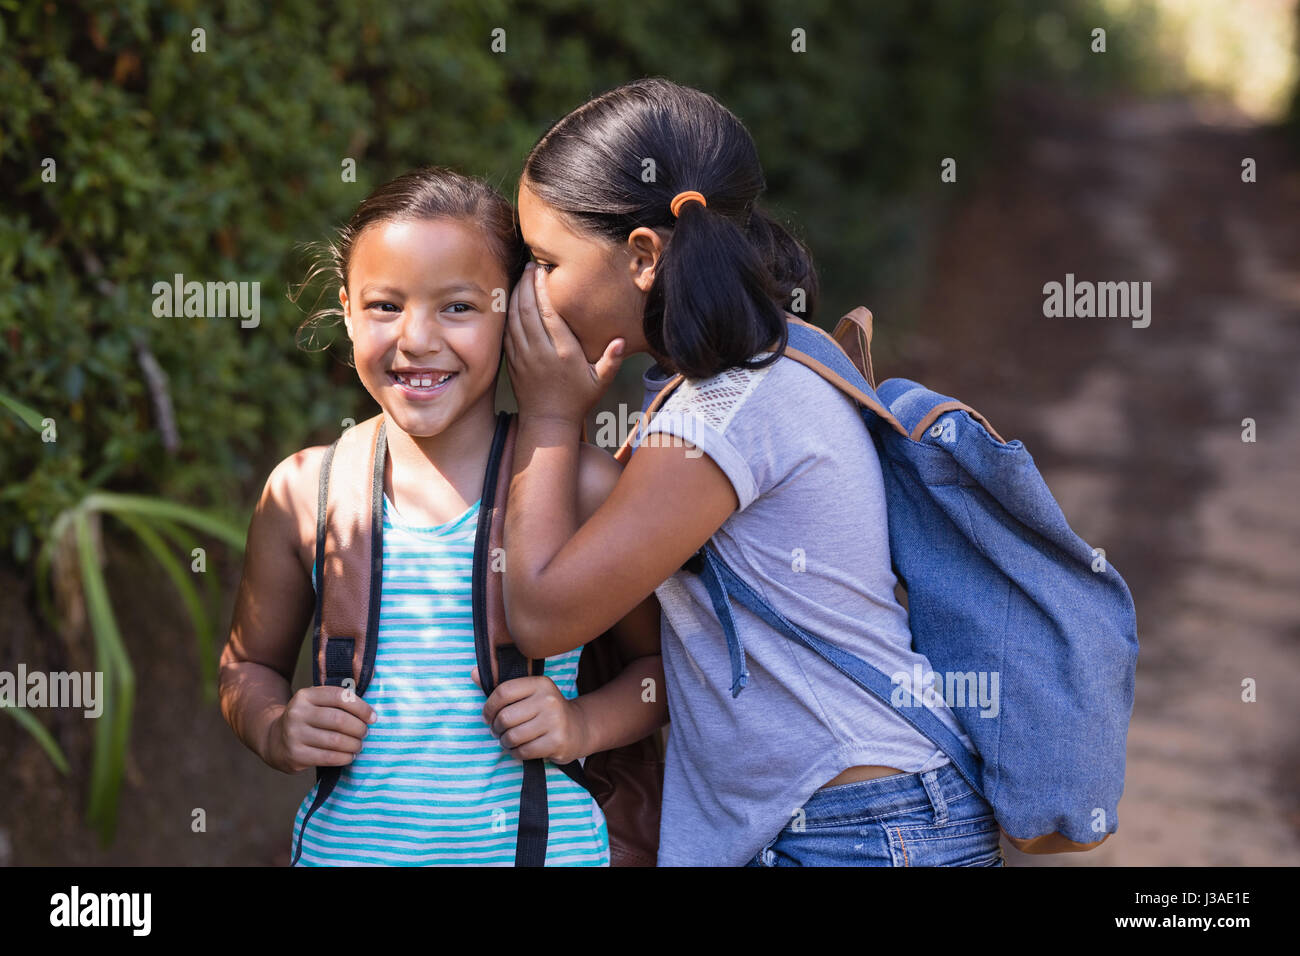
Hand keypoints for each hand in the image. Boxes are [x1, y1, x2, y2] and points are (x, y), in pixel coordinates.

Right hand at [265, 685, 375, 773]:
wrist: (275, 740)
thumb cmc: (308, 719)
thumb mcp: (316, 703)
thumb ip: (338, 701)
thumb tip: (372, 712)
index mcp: (306, 696)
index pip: (340, 696)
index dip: (361, 707)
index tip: (373, 717)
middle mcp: (297, 713)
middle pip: (339, 720)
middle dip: (359, 728)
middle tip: (365, 733)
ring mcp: (294, 735)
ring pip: (335, 741)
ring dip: (354, 745)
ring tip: (358, 745)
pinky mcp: (295, 755)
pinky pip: (328, 757)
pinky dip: (344, 757)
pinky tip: (349, 756)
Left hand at [472, 666, 590, 764]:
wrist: (578, 728)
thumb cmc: (544, 710)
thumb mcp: (528, 693)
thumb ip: (501, 686)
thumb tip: (473, 673)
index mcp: (540, 683)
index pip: (503, 692)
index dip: (488, 707)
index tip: (487, 716)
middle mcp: (549, 700)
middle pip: (505, 717)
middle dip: (496, 728)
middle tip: (499, 731)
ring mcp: (555, 721)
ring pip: (512, 736)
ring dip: (505, 742)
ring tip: (509, 740)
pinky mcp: (557, 742)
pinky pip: (524, 751)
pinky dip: (516, 753)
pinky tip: (521, 748)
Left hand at [504, 261, 624, 427]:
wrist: (547, 422)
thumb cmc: (578, 401)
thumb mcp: (600, 383)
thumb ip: (611, 360)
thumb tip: (620, 340)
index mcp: (563, 352)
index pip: (548, 312)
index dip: (541, 288)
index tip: (542, 271)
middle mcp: (540, 351)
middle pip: (528, 309)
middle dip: (527, 284)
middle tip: (530, 266)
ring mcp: (523, 356)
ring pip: (514, 317)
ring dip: (516, 294)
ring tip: (521, 277)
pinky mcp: (512, 361)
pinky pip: (507, 331)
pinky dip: (508, 312)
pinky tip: (512, 299)